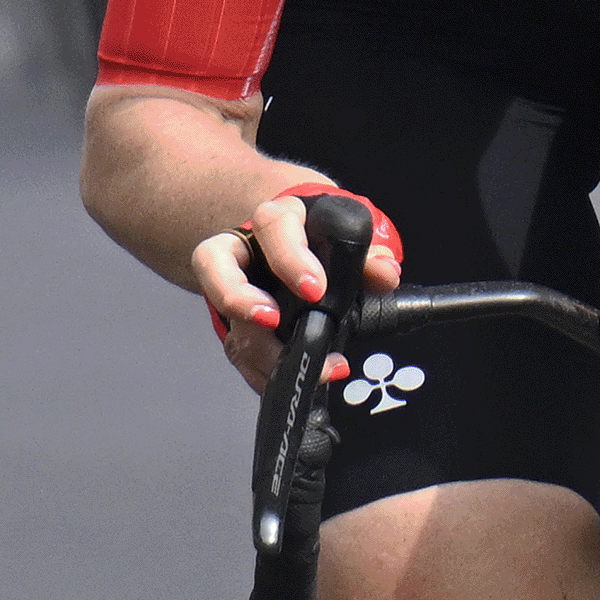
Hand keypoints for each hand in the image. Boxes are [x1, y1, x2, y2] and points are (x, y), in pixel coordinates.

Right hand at [190, 187, 401, 390]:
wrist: (302, 241)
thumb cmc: (323, 236)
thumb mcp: (352, 234)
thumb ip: (371, 253)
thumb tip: (384, 274)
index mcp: (278, 220)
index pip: (273, 226)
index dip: (290, 258)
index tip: (315, 289)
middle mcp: (244, 248)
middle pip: (214, 263)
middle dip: (238, 296)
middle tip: (271, 320)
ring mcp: (232, 285)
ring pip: (221, 313)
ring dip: (253, 345)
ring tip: (290, 365)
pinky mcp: (234, 320)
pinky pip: (236, 346)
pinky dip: (259, 370)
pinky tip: (289, 379)